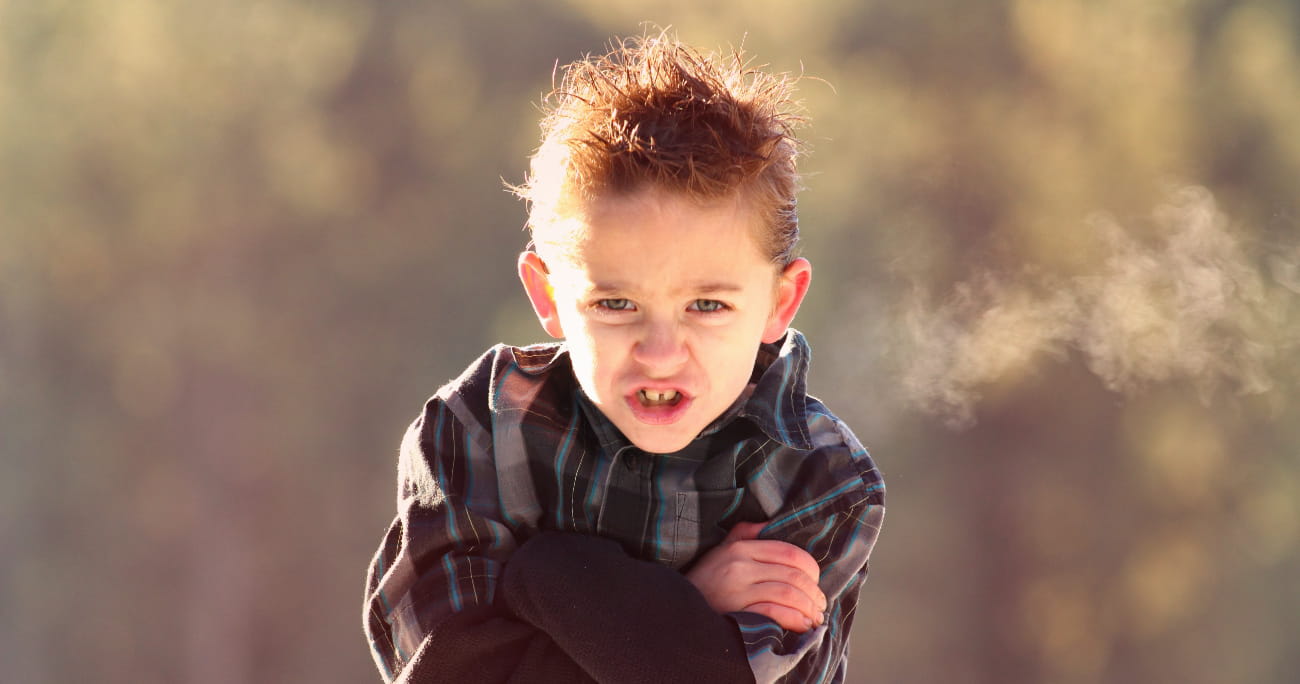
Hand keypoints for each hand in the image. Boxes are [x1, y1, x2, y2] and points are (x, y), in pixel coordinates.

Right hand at [685, 521, 826, 632]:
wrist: (677, 610)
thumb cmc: (704, 581)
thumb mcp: (721, 550)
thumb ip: (745, 534)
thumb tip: (769, 524)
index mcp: (741, 549)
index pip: (789, 553)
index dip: (811, 568)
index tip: (816, 582)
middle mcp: (740, 567)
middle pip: (793, 575)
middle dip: (814, 593)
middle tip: (820, 605)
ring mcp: (737, 592)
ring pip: (788, 595)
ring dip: (808, 609)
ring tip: (813, 618)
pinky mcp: (736, 614)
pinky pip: (774, 614)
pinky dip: (794, 620)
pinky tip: (801, 626)